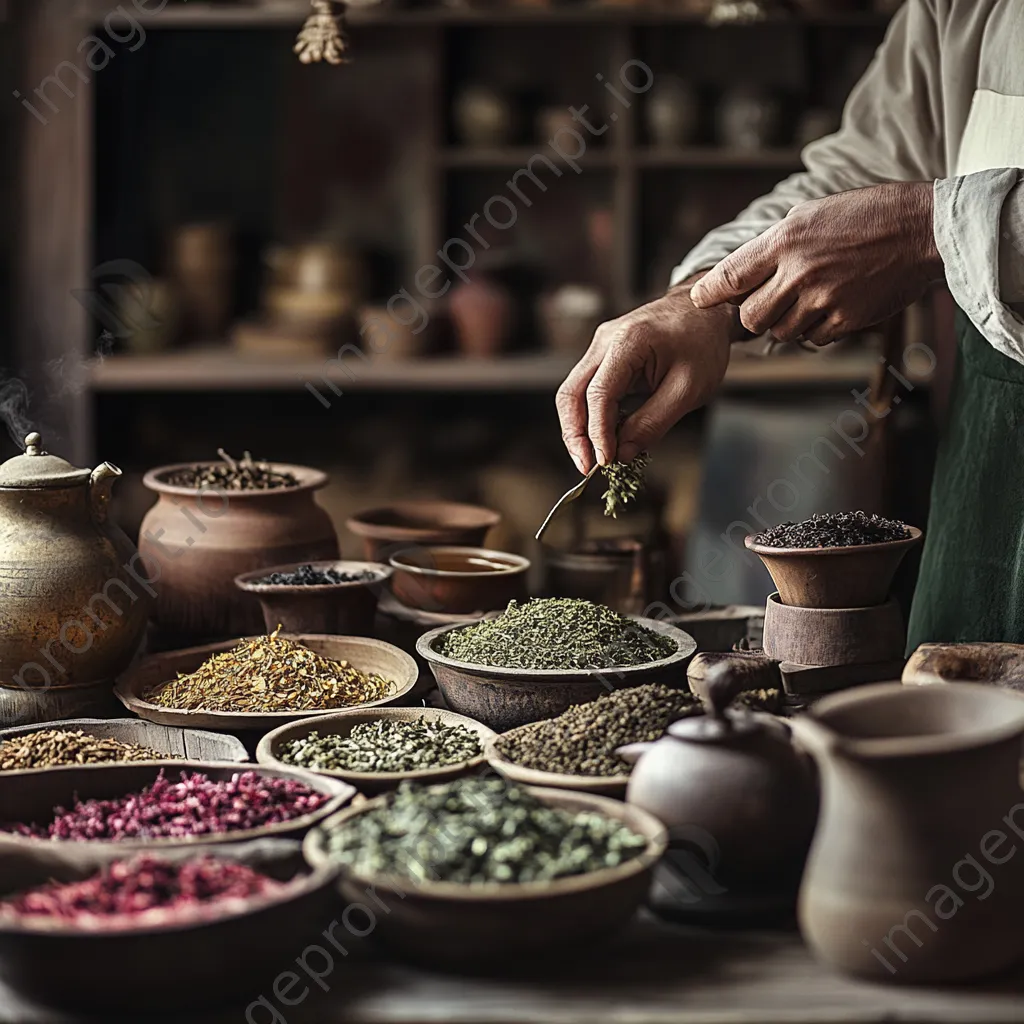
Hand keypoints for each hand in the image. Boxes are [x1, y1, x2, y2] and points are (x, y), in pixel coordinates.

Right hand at [555, 275, 739, 473]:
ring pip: (573, 394)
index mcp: (628, 342)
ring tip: (592, 459)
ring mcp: (600, 347)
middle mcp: (604, 341)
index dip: (598, 432)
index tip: (606, 461)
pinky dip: (591, 418)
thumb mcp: (689, 389)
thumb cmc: (702, 343)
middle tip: (587, 468)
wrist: (705, 310)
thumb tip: (623, 452)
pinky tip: (602, 439)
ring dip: (579, 429)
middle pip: (571, 394)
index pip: (599, 394)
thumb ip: (654, 422)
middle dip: (575, 435)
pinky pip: (587, 391)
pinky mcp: (603, 357)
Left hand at [690, 182, 944, 345]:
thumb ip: (773, 245)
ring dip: (786, 323)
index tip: (699, 300)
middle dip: (752, 316)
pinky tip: (830, 308)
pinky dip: (814, 331)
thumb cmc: (865, 216)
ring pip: (781, 332)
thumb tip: (738, 275)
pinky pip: (813, 339)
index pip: (731, 276)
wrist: (923, 229)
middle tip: (763, 305)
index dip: (710, 293)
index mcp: (786, 239)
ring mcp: (823, 298)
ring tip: (807, 300)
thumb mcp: (811, 214)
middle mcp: (799, 271)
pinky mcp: (846, 319)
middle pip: (750, 317)